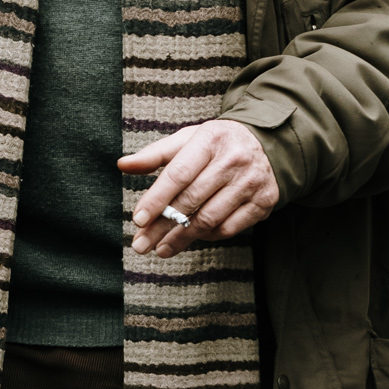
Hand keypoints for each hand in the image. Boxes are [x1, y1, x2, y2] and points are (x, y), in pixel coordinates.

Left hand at [119, 119, 278, 256]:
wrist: (265, 145)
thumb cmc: (215, 145)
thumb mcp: (186, 141)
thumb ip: (154, 155)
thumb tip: (123, 164)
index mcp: (211, 139)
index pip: (179, 174)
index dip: (157, 199)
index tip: (138, 220)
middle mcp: (234, 160)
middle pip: (191, 201)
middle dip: (162, 226)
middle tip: (141, 244)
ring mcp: (252, 182)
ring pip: (209, 219)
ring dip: (181, 238)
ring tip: (161, 248)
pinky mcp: (264, 202)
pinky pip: (228, 228)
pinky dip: (207, 236)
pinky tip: (192, 237)